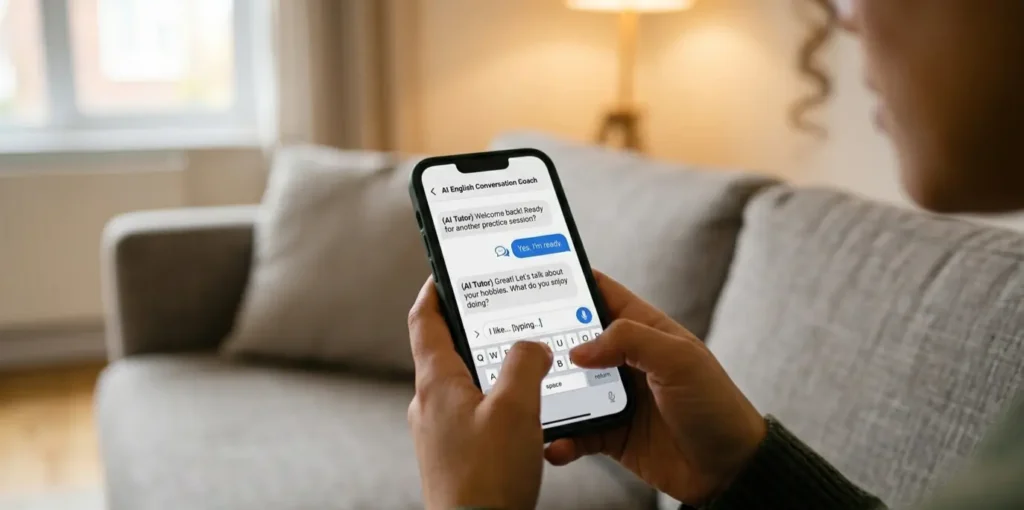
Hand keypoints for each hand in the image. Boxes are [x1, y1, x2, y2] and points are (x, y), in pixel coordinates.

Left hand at [407, 279, 553, 509]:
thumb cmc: (487, 480)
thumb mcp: (516, 408)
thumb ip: (525, 364)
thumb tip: (532, 347)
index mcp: (436, 383)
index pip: (426, 319)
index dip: (436, 289)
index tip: (447, 270)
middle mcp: (430, 405)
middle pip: (446, 349)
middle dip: (474, 328)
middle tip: (502, 310)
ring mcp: (439, 433)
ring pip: (464, 385)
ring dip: (490, 368)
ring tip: (524, 362)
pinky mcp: (454, 456)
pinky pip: (473, 415)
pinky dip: (495, 402)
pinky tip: (523, 413)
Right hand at [545, 271, 767, 504]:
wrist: (728, 470)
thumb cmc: (716, 406)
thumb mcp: (679, 360)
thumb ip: (631, 340)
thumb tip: (580, 348)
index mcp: (645, 331)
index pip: (602, 295)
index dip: (572, 283)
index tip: (537, 278)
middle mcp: (626, 360)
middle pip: (574, 341)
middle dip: (546, 342)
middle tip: (515, 343)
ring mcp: (616, 398)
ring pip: (568, 389)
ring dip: (548, 394)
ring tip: (529, 397)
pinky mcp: (611, 434)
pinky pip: (576, 433)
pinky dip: (562, 438)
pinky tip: (554, 443)